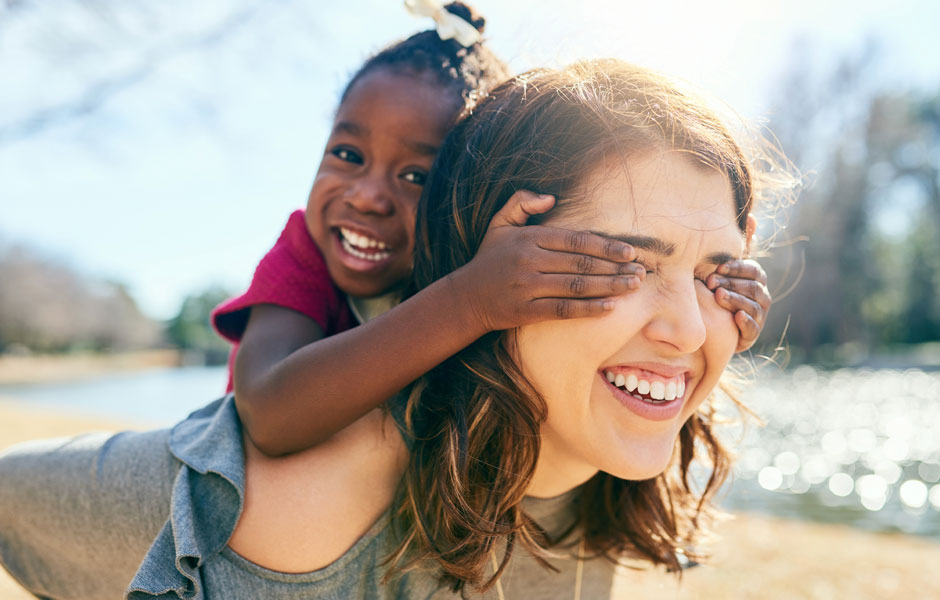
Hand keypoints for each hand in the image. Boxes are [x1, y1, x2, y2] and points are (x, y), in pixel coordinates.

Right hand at [451, 190, 644, 332]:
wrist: (465, 297)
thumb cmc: (489, 259)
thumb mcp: (499, 223)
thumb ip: (521, 202)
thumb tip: (551, 196)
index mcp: (529, 238)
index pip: (575, 240)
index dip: (605, 245)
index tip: (630, 251)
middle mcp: (529, 261)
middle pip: (581, 263)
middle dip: (615, 267)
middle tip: (641, 272)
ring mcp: (527, 287)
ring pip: (576, 286)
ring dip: (608, 287)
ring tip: (632, 287)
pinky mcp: (525, 311)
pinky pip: (563, 310)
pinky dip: (588, 309)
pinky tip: (609, 308)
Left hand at [706, 259, 770, 351]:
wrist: (714, 329)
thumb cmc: (713, 296)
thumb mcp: (715, 280)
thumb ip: (716, 268)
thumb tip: (705, 247)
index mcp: (756, 281)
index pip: (753, 270)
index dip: (737, 268)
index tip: (718, 267)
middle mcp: (762, 297)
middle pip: (752, 287)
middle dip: (731, 283)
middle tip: (711, 282)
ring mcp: (760, 316)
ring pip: (753, 306)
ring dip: (736, 300)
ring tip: (719, 295)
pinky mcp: (753, 334)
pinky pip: (754, 328)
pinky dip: (746, 322)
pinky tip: (737, 316)